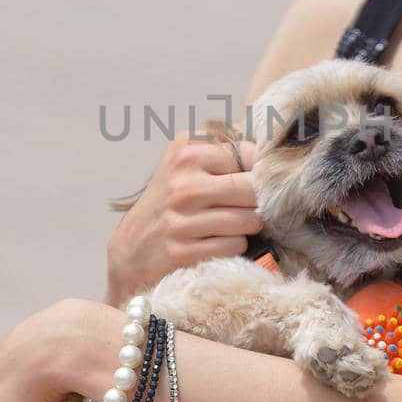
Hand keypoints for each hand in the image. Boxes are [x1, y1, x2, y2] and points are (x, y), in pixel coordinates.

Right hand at [105, 130, 261, 306]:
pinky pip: (235, 246)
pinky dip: (234, 247)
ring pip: (248, 220)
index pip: (250, 155)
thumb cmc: (168, 204)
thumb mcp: (184, 165)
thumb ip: (222, 151)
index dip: (260, 172)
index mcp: (186, 153)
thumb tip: (270, 150)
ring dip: (248, 226)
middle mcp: (182, 184)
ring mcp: (181, 219)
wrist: (130, 250)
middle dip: (258, 201)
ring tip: (232, 225)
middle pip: (252, 188)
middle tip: (247, 207)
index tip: (253, 181)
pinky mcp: (183, 251)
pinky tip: (218, 243)